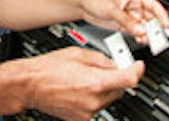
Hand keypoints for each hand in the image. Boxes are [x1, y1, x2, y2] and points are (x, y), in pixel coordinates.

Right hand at [23, 47, 143, 120]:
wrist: (30, 84)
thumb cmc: (48, 67)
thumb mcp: (76, 52)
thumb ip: (100, 59)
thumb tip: (114, 64)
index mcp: (96, 81)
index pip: (129, 79)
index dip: (137, 71)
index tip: (138, 66)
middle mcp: (95, 100)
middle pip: (120, 90)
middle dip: (116, 78)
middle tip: (102, 69)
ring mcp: (89, 112)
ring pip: (108, 98)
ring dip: (103, 88)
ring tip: (83, 78)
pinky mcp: (82, 119)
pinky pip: (96, 107)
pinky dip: (92, 98)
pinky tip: (78, 89)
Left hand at [80, 0, 168, 43]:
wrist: (81, 5)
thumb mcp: (112, 9)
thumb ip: (126, 20)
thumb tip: (140, 30)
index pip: (154, 6)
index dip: (162, 16)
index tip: (166, 26)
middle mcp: (134, 6)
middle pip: (151, 19)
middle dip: (154, 29)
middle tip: (157, 39)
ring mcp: (130, 16)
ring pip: (144, 27)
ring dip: (147, 34)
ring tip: (146, 40)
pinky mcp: (125, 24)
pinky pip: (137, 32)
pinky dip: (139, 36)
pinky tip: (139, 39)